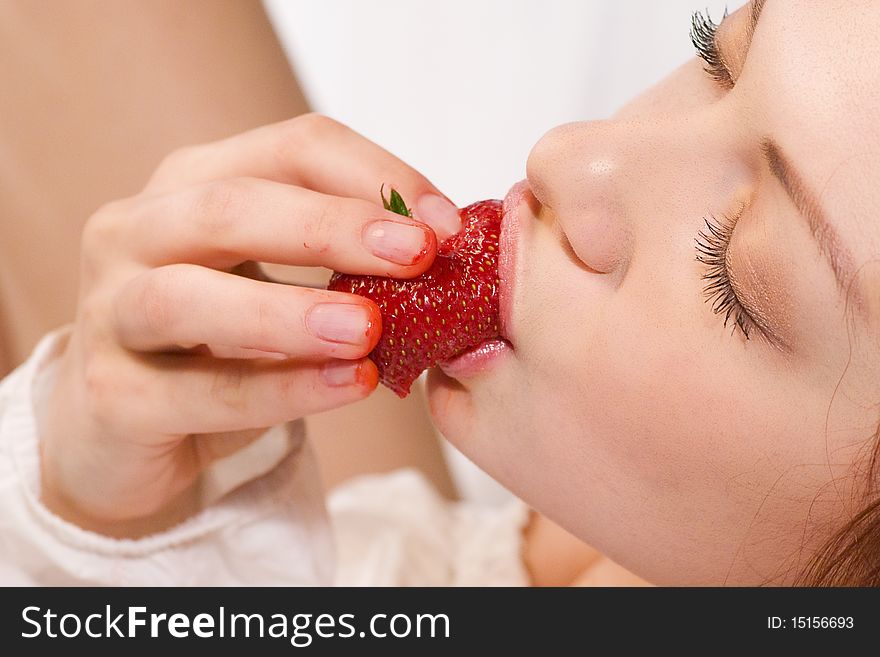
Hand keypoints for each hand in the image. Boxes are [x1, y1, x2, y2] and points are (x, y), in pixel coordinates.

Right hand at [39, 114, 459, 536]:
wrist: (131, 427)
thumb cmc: (220, 342)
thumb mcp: (277, 282)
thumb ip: (343, 261)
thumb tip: (446, 250)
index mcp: (191, 185)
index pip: (290, 150)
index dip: (374, 177)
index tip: (447, 225)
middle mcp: (137, 232)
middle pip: (229, 207)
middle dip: (330, 227)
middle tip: (417, 254)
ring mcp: (109, 313)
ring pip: (187, 298)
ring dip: (288, 311)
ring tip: (369, 330)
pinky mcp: (110, 395)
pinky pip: (198, 391)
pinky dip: (280, 388)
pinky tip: (348, 385)